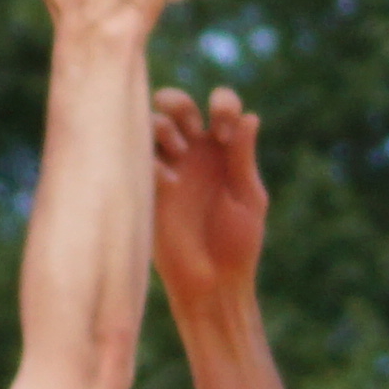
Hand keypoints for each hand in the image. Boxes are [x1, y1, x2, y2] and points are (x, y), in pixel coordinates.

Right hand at [152, 89, 273, 320]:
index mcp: (222, 148)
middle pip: (177, 103)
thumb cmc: (238, 244)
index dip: (222, 105)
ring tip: (182, 152)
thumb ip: (243, 158)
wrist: (215, 285)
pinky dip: (153, 158)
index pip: (220, 105)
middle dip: (181, 102)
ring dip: (164, 125)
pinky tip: (170, 180)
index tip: (227, 135)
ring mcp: (167, 169)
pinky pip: (138, 159)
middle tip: (198, 128)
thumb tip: (250, 117)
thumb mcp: (247, 198)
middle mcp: (192, 152)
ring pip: (150, 123)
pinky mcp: (147, 191)